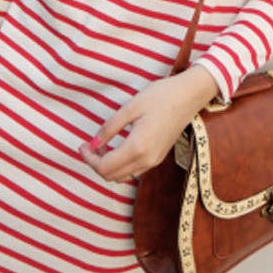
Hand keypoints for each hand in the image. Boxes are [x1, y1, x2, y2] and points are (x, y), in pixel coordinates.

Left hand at [79, 65, 217, 181]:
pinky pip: (133, 170)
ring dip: (108, 166)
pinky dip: (120, 164)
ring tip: (101, 146)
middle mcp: (146, 160)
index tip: (82, 145)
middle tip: (89, 145)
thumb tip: (93, 143)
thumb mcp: (131, 107)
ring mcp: (154, 161)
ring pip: (123, 176)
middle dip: (96, 164)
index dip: (89, 159)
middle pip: (112, 176)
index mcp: (138, 147)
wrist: (189, 95)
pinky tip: (116, 147)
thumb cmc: (161, 96)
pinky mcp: (159, 157)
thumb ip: (110, 127)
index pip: (105, 167)